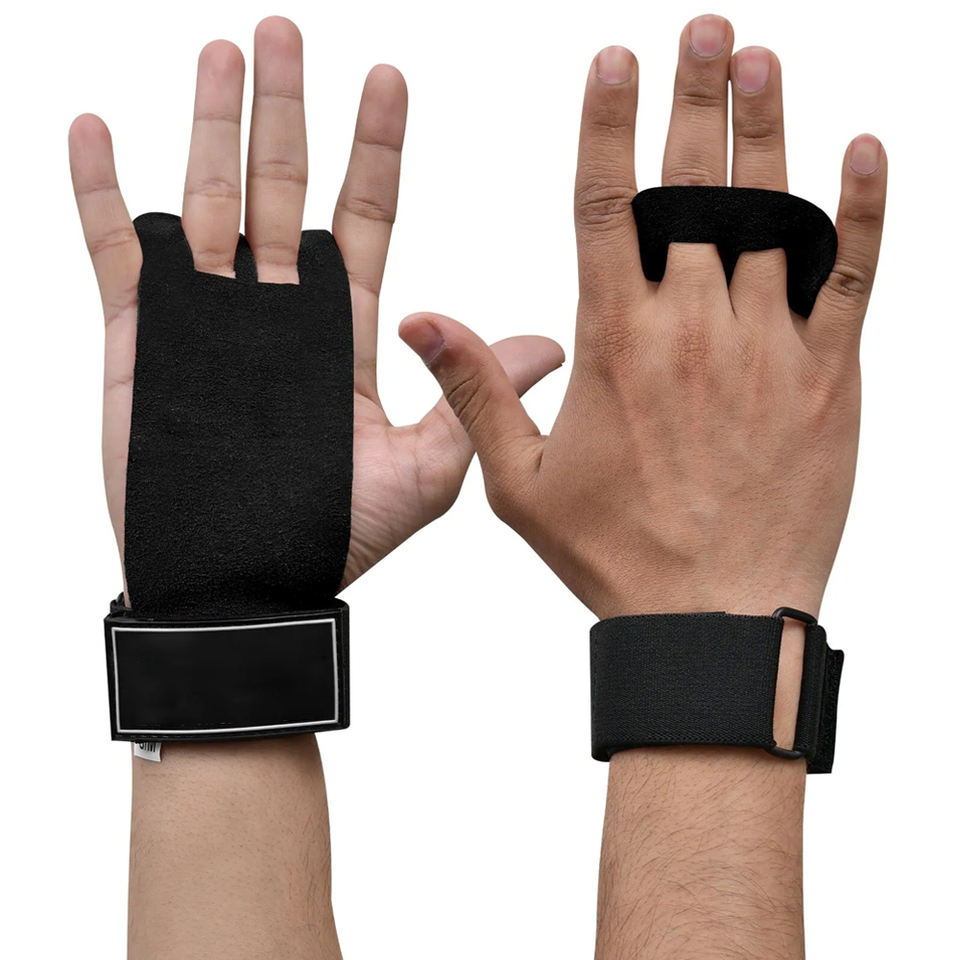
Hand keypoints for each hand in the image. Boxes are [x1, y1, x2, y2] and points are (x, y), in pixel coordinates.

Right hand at [69, 17, 563, 590]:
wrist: (247, 586)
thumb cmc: (334, 537)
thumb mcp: (422, 471)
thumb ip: (474, 400)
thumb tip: (550, 343)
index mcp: (343, 329)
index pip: (364, 216)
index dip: (375, 148)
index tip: (388, 79)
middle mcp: (279, 310)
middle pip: (284, 187)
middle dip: (286, 110)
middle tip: (285, 31)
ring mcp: (208, 318)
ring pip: (206, 198)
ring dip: (209, 125)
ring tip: (219, 53)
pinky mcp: (142, 340)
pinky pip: (116, 250)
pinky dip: (102, 192)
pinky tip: (97, 130)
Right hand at [401, 17, 886, 620]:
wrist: (711, 616)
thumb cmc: (615, 552)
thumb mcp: (520, 480)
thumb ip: (475, 390)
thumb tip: (420, 320)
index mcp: (614, 344)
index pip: (606, 204)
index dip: (609, 124)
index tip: (616, 62)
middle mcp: (693, 328)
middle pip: (693, 188)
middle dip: (695, 98)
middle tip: (704, 30)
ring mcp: (769, 347)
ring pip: (772, 213)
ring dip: (767, 131)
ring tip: (760, 61)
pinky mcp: (830, 377)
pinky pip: (855, 276)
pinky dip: (863, 209)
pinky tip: (864, 150)